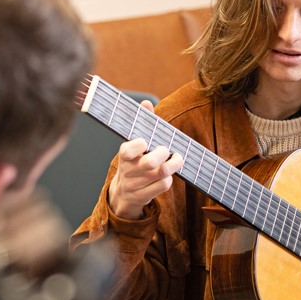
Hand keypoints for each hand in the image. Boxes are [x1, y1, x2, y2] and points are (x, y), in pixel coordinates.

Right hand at [107, 101, 183, 218]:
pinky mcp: (144, 196)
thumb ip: (141, 123)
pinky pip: (163, 185)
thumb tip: (146, 103)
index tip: (146, 141)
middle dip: (163, 154)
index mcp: (124, 155)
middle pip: (149, 163)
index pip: (127, 150)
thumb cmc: (134, 162)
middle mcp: (128, 170)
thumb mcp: (133, 144)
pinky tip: (168, 174)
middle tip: (166, 149)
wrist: (124, 192)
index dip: (139, 145)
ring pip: (161, 174)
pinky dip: (169, 178)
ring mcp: (136, 185)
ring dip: (173, 164)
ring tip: (176, 158)